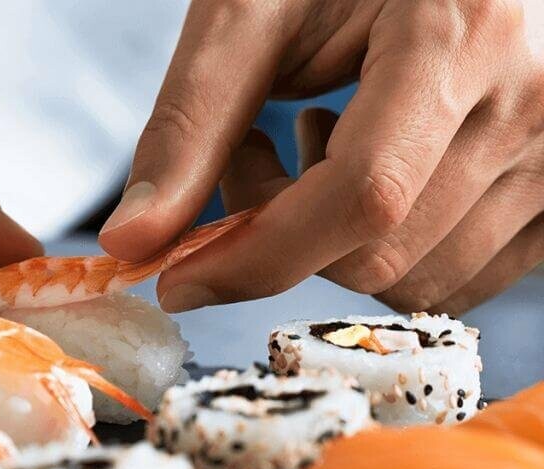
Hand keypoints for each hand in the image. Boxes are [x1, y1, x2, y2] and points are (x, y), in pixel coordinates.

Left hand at [99, 0, 543, 314]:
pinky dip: (387, 249)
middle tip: (251, 148)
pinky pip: (458, 277)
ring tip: (316, 141)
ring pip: (413, 279)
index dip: (255, 256)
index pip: (362, 197)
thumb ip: (190, 123)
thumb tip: (128, 245)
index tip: (178, 277)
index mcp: (465, 30)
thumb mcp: (253, 9)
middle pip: (377, 252)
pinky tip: (372, 167)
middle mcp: (536, 98)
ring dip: (330, 241)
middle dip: (279, 233)